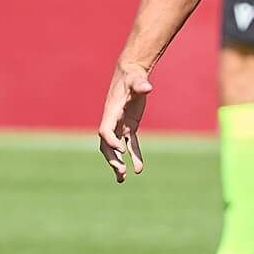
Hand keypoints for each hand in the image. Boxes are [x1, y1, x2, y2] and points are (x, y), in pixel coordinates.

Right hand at [97, 62, 152, 181]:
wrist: (131, 74)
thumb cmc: (132, 76)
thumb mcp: (136, 79)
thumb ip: (140, 85)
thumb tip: (148, 87)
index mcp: (111, 112)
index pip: (105, 131)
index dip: (111, 141)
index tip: (121, 150)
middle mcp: (112, 121)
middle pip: (107, 145)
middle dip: (112, 159)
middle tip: (121, 172)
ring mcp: (120, 125)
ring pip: (116, 149)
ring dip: (118, 163)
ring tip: (122, 178)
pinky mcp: (129, 127)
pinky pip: (131, 145)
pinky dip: (134, 156)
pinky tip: (138, 169)